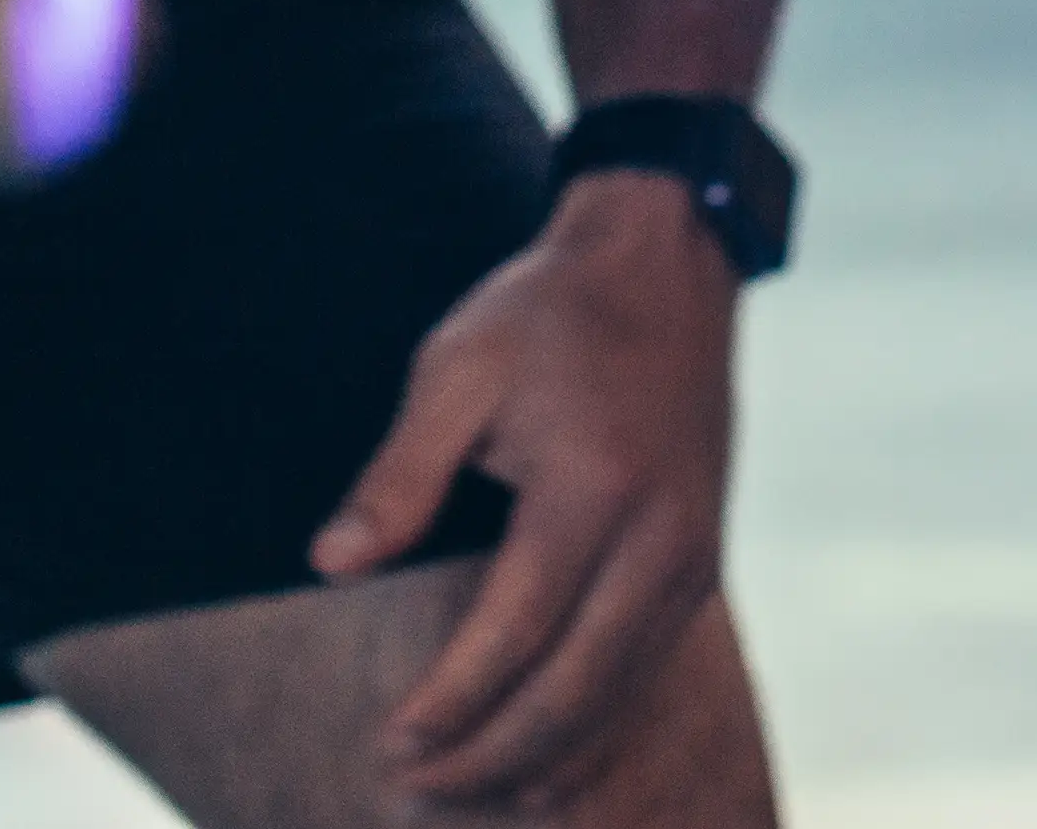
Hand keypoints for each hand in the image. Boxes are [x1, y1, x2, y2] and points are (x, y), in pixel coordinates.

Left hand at [314, 174, 740, 808]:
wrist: (668, 261)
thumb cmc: (550, 310)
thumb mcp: (457, 368)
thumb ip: (397, 474)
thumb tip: (332, 564)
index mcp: (591, 492)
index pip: (513, 635)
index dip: (449, 704)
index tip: (389, 743)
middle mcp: (657, 541)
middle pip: (571, 692)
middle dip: (488, 756)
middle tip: (411, 787)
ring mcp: (692, 559)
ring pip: (616, 699)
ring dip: (540, 760)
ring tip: (462, 790)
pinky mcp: (705, 564)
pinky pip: (648, 675)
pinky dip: (595, 732)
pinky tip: (547, 766)